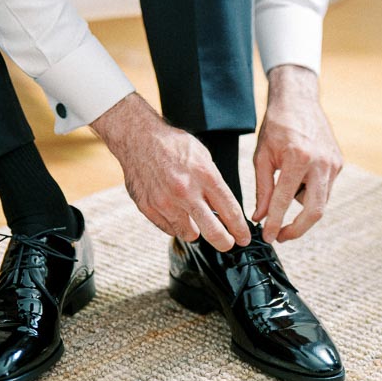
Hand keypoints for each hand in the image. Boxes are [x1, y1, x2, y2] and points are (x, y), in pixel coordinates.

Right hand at [91, 94, 250, 250]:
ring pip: (190, 235)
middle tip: (228, 242)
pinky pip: (169, 228)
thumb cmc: (172, 145)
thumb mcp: (202, 155)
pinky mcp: (149, 208)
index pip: (230, 211)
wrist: (137, 137)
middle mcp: (185, 191)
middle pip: (213, 232)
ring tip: (192, 215)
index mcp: (204, 175)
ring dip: (195, 228)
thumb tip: (223, 208)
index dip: (240, 230)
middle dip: (225, 242)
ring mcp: (165, 202)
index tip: (244, 238)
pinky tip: (173, 208)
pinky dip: (175, 223)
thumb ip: (213, 182)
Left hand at [252, 65, 342, 244]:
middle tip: (281, 236)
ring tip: (285, 190)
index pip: (284, 201)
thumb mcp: (263, 155)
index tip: (267, 237)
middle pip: (314, 212)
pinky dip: (310, 191)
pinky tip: (298, 176)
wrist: (299, 100)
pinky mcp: (338, 163)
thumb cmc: (277, 125)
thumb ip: (263, 189)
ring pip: (320, 201)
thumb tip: (260, 217)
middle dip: (297, 229)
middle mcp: (320, 163)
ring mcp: (333, 163)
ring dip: (302, 207)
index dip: (275, 223)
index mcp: (298, 158)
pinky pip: (324, 188)